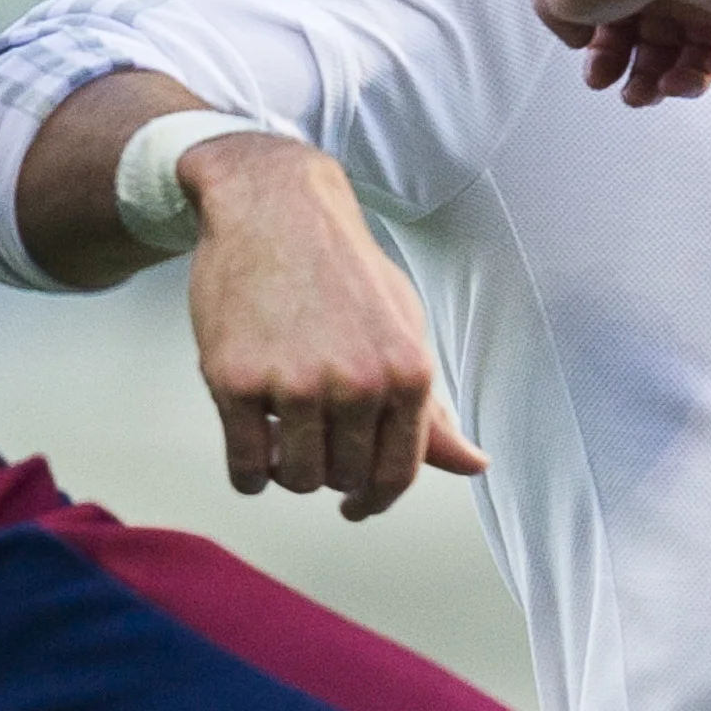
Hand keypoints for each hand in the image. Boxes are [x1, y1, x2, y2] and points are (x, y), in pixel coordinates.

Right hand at [179, 135, 487, 520]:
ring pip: (297, 478)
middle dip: (329, 473)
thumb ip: (430, 407)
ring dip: (288, 471)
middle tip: (312, 440)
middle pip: (344, 479)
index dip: (376, 500)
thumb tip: (475, 465)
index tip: (357, 506)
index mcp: (408, 370)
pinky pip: (247, 465)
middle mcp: (357, 381)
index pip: (399, 471)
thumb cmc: (341, 269)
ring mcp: (295, 382)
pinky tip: (253, 450)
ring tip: (282, 436)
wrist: (271, 204)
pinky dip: (250, 473)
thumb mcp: (403, 327)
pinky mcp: (236, 380)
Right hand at [533, 0, 710, 105]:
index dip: (610, 64)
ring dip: (687, 84)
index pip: (625, 36)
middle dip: (647, 81)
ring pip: (707, 57)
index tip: (599, 75)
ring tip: (669, 84)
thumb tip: (581, 41)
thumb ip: (564, 23)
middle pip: (665, 52)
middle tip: (636, 92)